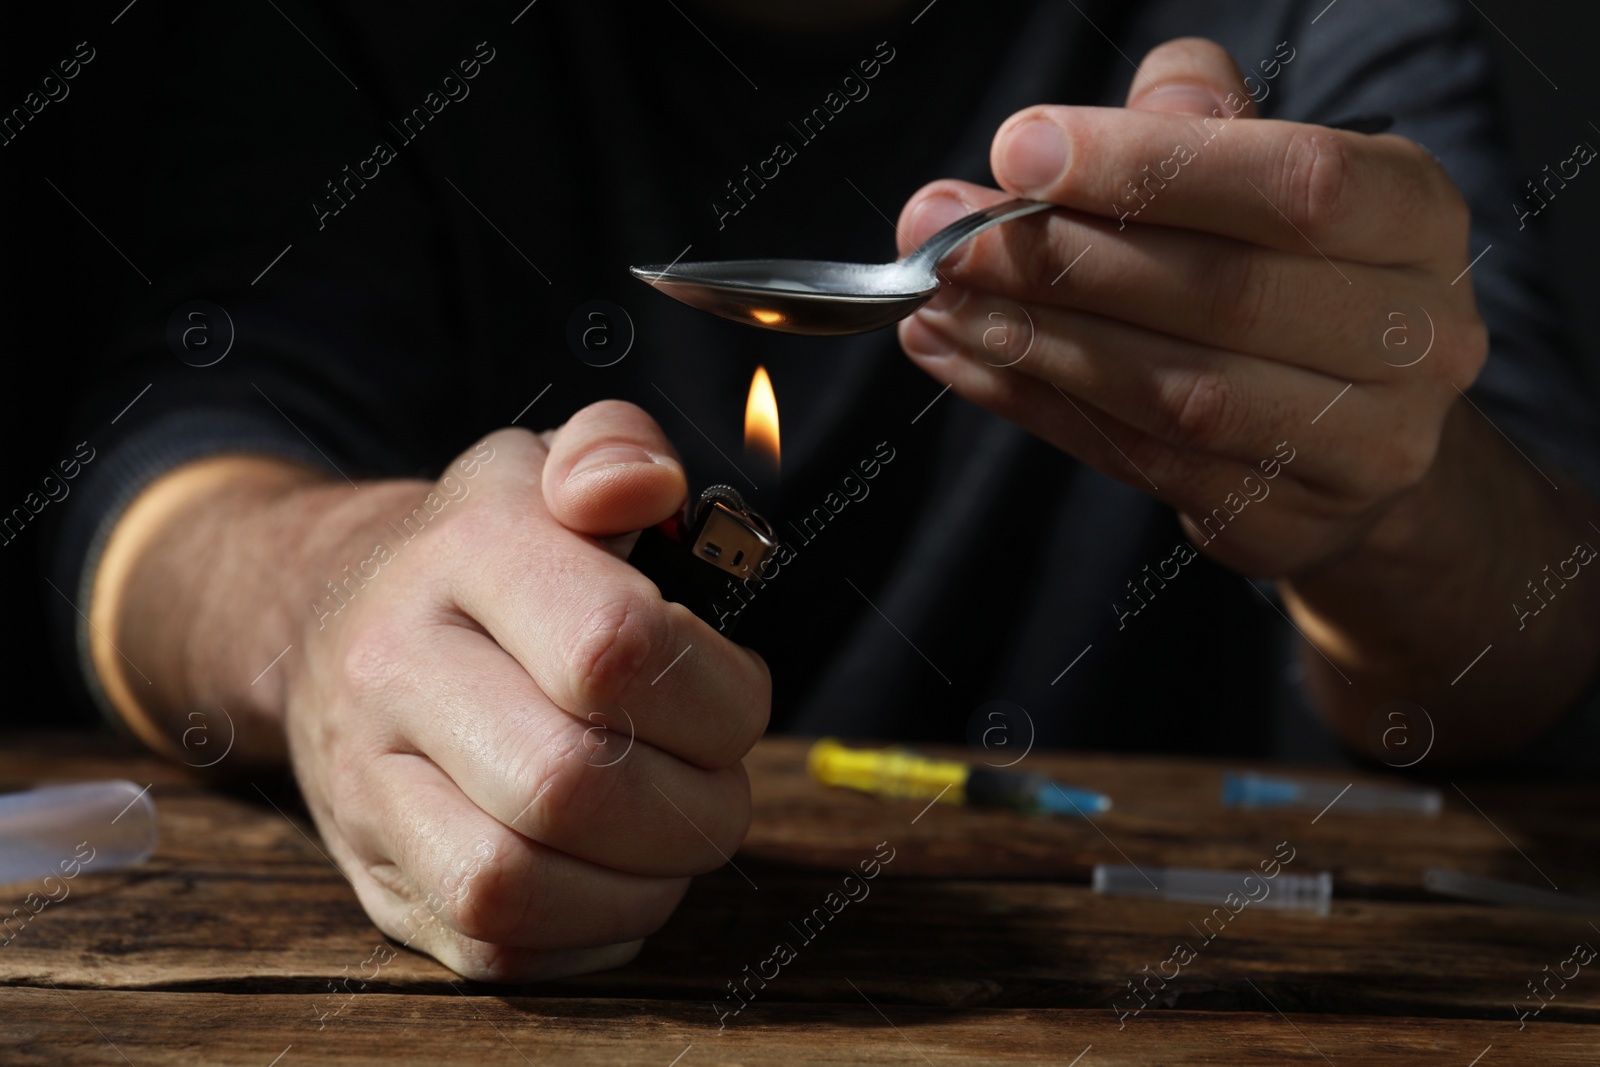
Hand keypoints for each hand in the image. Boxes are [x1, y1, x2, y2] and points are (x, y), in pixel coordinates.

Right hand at [277, 402, 769, 978]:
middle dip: (696, 803)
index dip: (717, 693)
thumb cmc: (485, 552)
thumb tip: (645, 486)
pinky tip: (619, 879)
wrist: (328, 619)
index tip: (734, 691)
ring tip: (674, 835)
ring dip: (646, 882)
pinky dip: (592, 932)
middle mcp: (397, 667)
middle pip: (572, 783)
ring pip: (516, 883)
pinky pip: (493, 945)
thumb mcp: (544, 467)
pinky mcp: (375, 876)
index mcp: (467, 552)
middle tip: (717, 779)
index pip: (612, 649)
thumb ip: (615, 449)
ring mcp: (369, 783)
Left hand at [895, 38, 1485, 578]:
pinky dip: (1034, 405)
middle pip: (1222, 294)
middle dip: (1062, 259)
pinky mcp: (1281, 522)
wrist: (1358, 436)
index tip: (1020, 150)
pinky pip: (1137, 461)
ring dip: (1035, 341)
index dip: (1150, 166)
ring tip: (939, 298)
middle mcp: (1416, 339)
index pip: (1295, 183)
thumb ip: (1187, 126)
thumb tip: (1060, 142)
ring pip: (1174, 392)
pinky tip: (961, 357)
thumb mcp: (1263, 174)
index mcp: (1418, 221)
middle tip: (944, 232)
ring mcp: (1361, 448)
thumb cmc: (1289, 275)